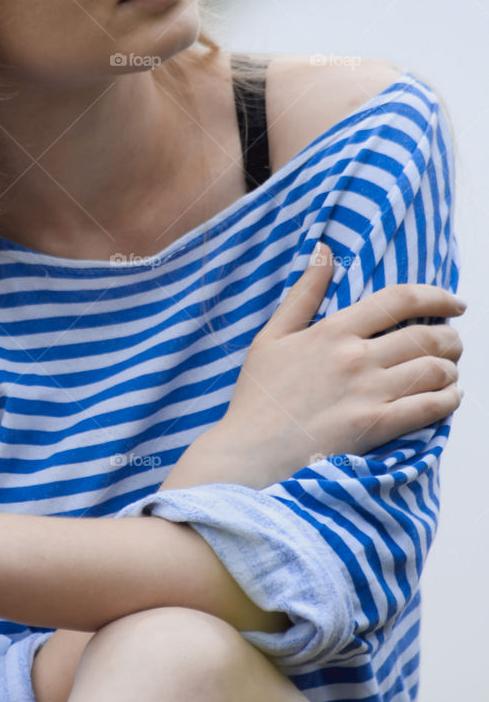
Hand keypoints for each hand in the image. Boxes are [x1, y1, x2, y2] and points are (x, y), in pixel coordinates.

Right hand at [219, 242, 464, 479]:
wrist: (249, 452)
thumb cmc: (258, 397)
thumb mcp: (272, 336)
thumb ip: (303, 293)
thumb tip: (323, 250)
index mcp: (333, 331)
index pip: (399, 300)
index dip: (436, 296)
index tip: (453, 303)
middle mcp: (356, 358)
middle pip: (427, 337)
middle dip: (451, 338)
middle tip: (452, 343)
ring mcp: (368, 393)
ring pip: (435, 371)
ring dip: (450, 369)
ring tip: (448, 372)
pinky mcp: (375, 428)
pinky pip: (430, 408)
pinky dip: (448, 400)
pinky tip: (447, 398)